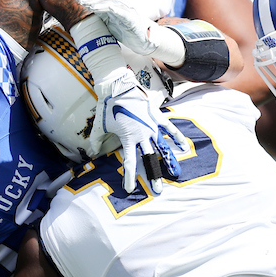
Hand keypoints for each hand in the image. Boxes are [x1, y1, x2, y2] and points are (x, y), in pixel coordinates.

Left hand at [76, 0, 182, 64]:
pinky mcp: (131, 18)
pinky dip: (110, 8)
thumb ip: (102, 16)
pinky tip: (101, 9)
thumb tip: (89, 11)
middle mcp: (121, 6)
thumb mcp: (111, 23)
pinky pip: (120, 11)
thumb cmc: (128, 32)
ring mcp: (127, 11)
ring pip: (111, 2)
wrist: (144, 41)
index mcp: (115, 7)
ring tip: (88, 4)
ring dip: (99, 2)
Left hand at [93, 67, 184, 193]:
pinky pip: (169, 128)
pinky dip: (176, 137)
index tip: (130, 189)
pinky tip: (184, 146)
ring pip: (162, 147)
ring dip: (169, 161)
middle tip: (158, 190)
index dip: (130, 177)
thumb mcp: (99, 125)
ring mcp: (151, 126)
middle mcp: (142, 135)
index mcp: (128, 139)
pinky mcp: (157, 117)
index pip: (130, 163)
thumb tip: (91, 152)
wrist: (119, 86)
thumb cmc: (108, 106)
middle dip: (154, 176)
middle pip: (149, 159)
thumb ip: (96, 141)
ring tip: (175, 173)